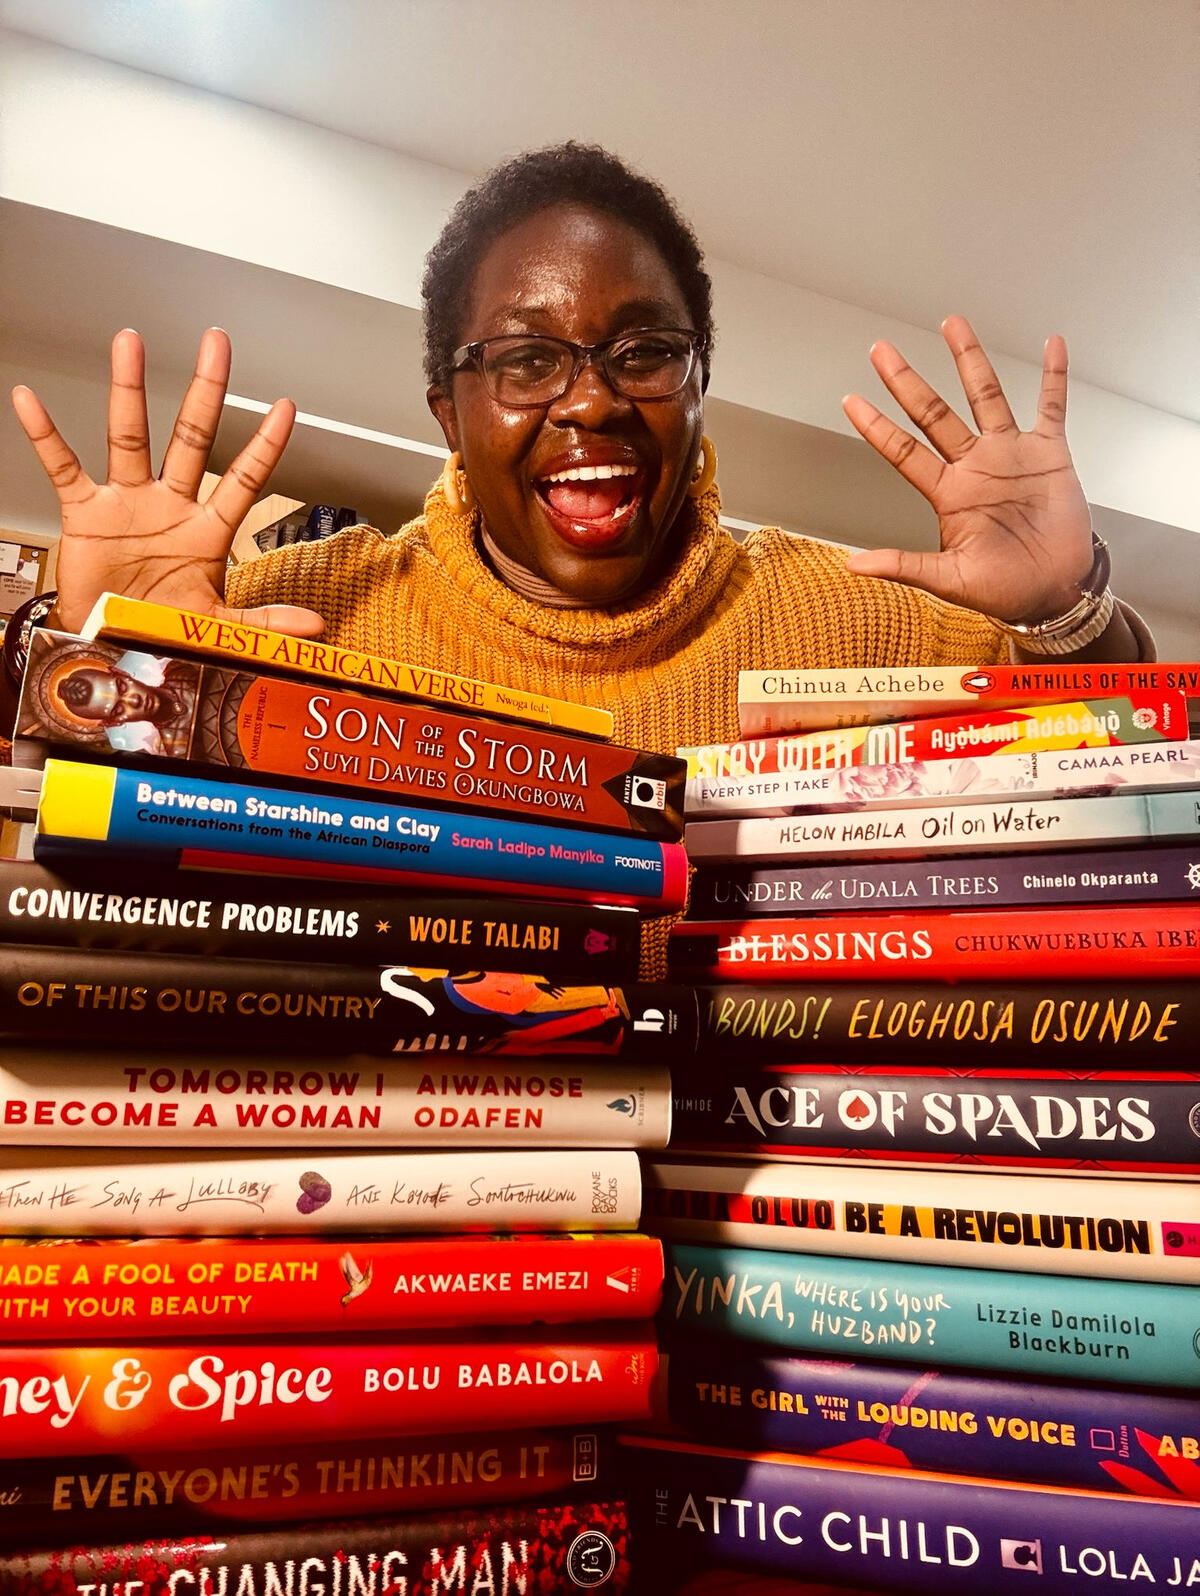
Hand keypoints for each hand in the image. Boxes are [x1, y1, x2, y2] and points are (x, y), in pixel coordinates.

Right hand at [11, 328, 324, 636]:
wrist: (111, 647)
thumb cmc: (162, 630)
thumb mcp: (217, 626)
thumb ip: (265, 622)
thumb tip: (315, 626)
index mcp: (206, 530)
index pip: (244, 479)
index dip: (265, 445)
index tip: (286, 406)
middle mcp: (169, 505)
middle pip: (192, 437)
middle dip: (206, 391)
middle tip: (217, 344)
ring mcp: (128, 504)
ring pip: (130, 436)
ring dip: (129, 391)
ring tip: (130, 343)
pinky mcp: (86, 513)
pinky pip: (64, 468)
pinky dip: (46, 436)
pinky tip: (31, 401)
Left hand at [841, 316, 1093, 622]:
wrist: (1055, 592)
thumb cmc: (1003, 589)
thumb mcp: (947, 581)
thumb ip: (903, 566)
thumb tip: (852, 565)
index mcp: (948, 493)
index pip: (903, 451)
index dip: (877, 427)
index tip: (850, 400)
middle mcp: (974, 465)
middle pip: (934, 413)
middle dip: (907, 381)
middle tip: (880, 349)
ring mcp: (1010, 454)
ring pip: (985, 396)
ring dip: (969, 360)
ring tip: (952, 324)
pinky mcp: (1049, 454)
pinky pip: (1052, 407)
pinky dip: (1054, 376)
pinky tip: (1052, 344)